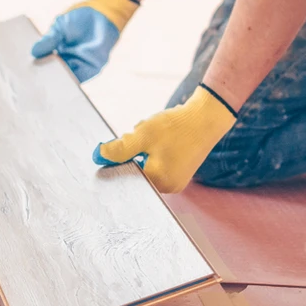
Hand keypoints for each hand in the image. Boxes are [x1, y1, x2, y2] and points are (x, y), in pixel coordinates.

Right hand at [31, 0, 139, 82]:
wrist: (102, 14)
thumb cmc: (79, 19)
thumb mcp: (59, 27)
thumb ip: (48, 40)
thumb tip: (33, 52)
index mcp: (56, 54)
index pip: (43, 67)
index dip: (35, 72)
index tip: (24, 77)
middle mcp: (66, 63)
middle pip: (53, 77)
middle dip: (44, 82)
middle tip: (32, 87)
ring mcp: (78, 67)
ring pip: (65, 80)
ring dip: (56, 84)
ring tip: (45, 86)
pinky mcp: (91, 70)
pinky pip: (79, 79)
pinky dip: (70, 82)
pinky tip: (61, 82)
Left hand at [93, 85, 237, 193]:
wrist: (207, 117)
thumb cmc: (177, 126)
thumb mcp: (144, 135)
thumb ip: (120, 149)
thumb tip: (98, 156)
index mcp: (158, 181)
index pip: (126, 175)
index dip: (121, 159)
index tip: (124, 143)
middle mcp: (168, 188)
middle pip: (136, 172)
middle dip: (134, 153)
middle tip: (144, 135)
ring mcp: (175, 182)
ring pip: (146, 167)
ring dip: (143, 150)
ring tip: (158, 136)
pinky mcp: (179, 175)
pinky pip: (157, 165)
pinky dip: (154, 152)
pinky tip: (163, 140)